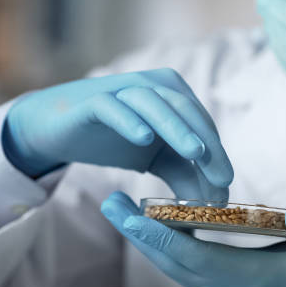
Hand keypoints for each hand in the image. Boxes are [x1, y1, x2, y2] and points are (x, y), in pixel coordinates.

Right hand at [3, 68, 233, 200]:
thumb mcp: (154, 160)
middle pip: (184, 108)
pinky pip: (112, 106)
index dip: (217, 151)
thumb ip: (185, 175)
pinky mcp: (93, 100)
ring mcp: (120, 90)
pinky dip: (129, 120)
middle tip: (220, 175)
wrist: (58, 127)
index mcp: (170, 96)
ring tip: (194, 153)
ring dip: (176, 127)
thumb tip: (217, 200)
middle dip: (206, 142)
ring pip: (153, 102)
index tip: (227, 183)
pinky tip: (144, 139)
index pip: (200, 122)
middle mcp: (150, 86)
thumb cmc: (112, 138)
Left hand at [101, 192, 285, 286]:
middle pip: (169, 260)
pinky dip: (158, 240)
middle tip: (110, 203)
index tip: (134, 216)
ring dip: (141, 236)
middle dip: (137, 234)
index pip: (193, 258)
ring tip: (118, 207)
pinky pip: (176, 260)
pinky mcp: (211, 279)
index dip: (163, 237)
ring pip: (168, 261)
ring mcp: (213, 285)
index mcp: (243, 279)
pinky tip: (144, 220)